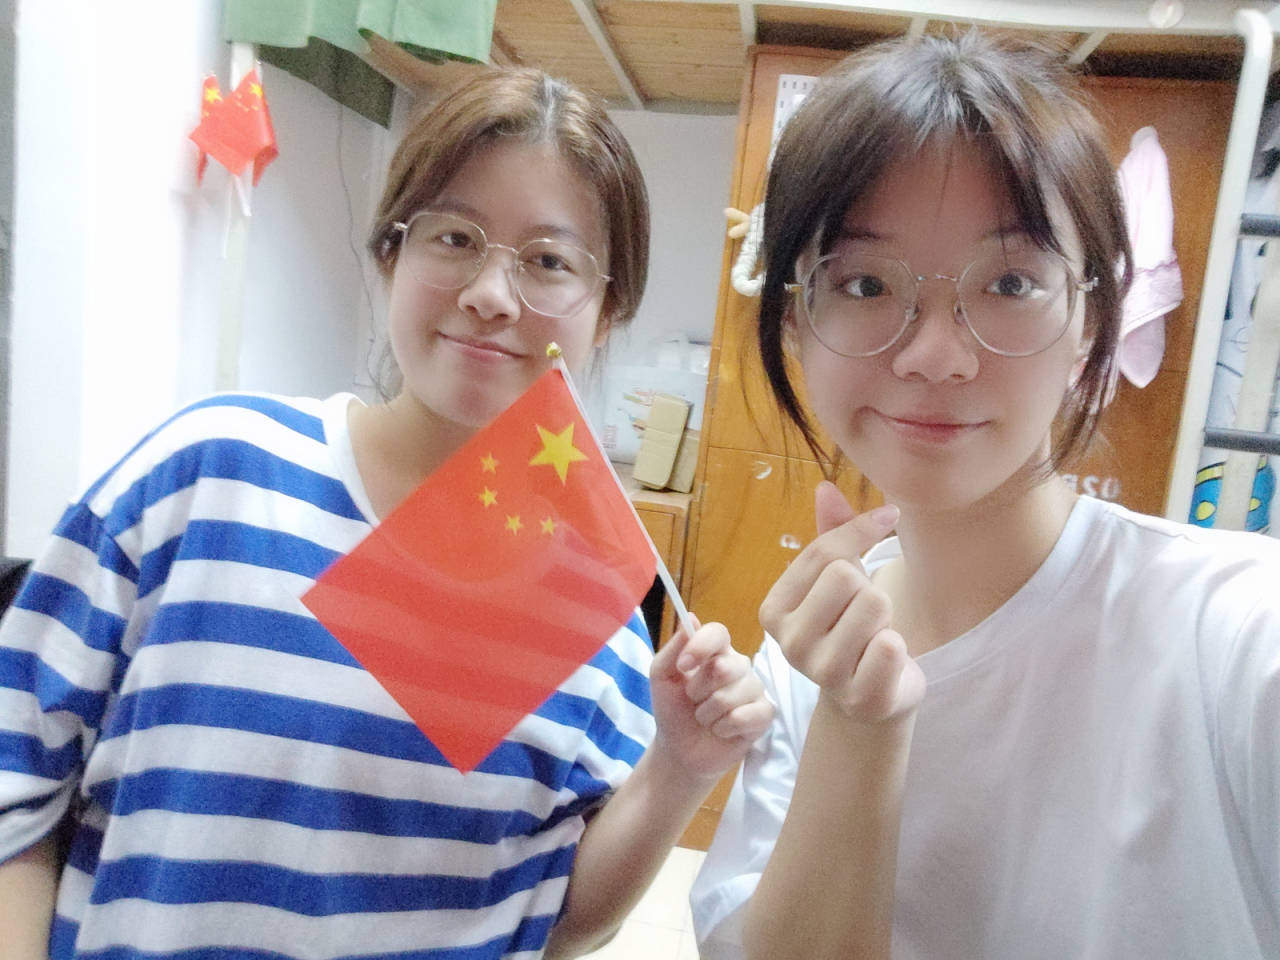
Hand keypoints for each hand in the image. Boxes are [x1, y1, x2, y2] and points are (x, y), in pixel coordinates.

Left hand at [648, 616, 774, 780]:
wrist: (679, 750)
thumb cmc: (673, 709)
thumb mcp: (662, 676)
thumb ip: (673, 648)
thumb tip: (691, 618)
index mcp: (715, 651)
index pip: (717, 632)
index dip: (700, 647)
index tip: (683, 666)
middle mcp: (738, 665)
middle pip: (724, 666)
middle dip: (699, 691)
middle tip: (693, 701)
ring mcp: (754, 689)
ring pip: (732, 695)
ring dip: (708, 713)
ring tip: (705, 718)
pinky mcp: (764, 714)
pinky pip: (747, 716)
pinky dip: (724, 727)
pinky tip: (721, 730)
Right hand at [759, 482, 924, 723]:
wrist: (869, 697)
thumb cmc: (851, 628)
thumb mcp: (837, 581)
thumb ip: (832, 534)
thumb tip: (825, 486)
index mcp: (773, 610)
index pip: (822, 552)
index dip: (862, 529)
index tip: (888, 517)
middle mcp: (788, 643)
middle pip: (847, 576)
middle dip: (869, 587)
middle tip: (864, 614)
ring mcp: (822, 674)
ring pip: (873, 604)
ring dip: (885, 617)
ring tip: (872, 637)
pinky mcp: (859, 697)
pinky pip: (891, 647)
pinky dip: (898, 647)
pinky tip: (884, 663)